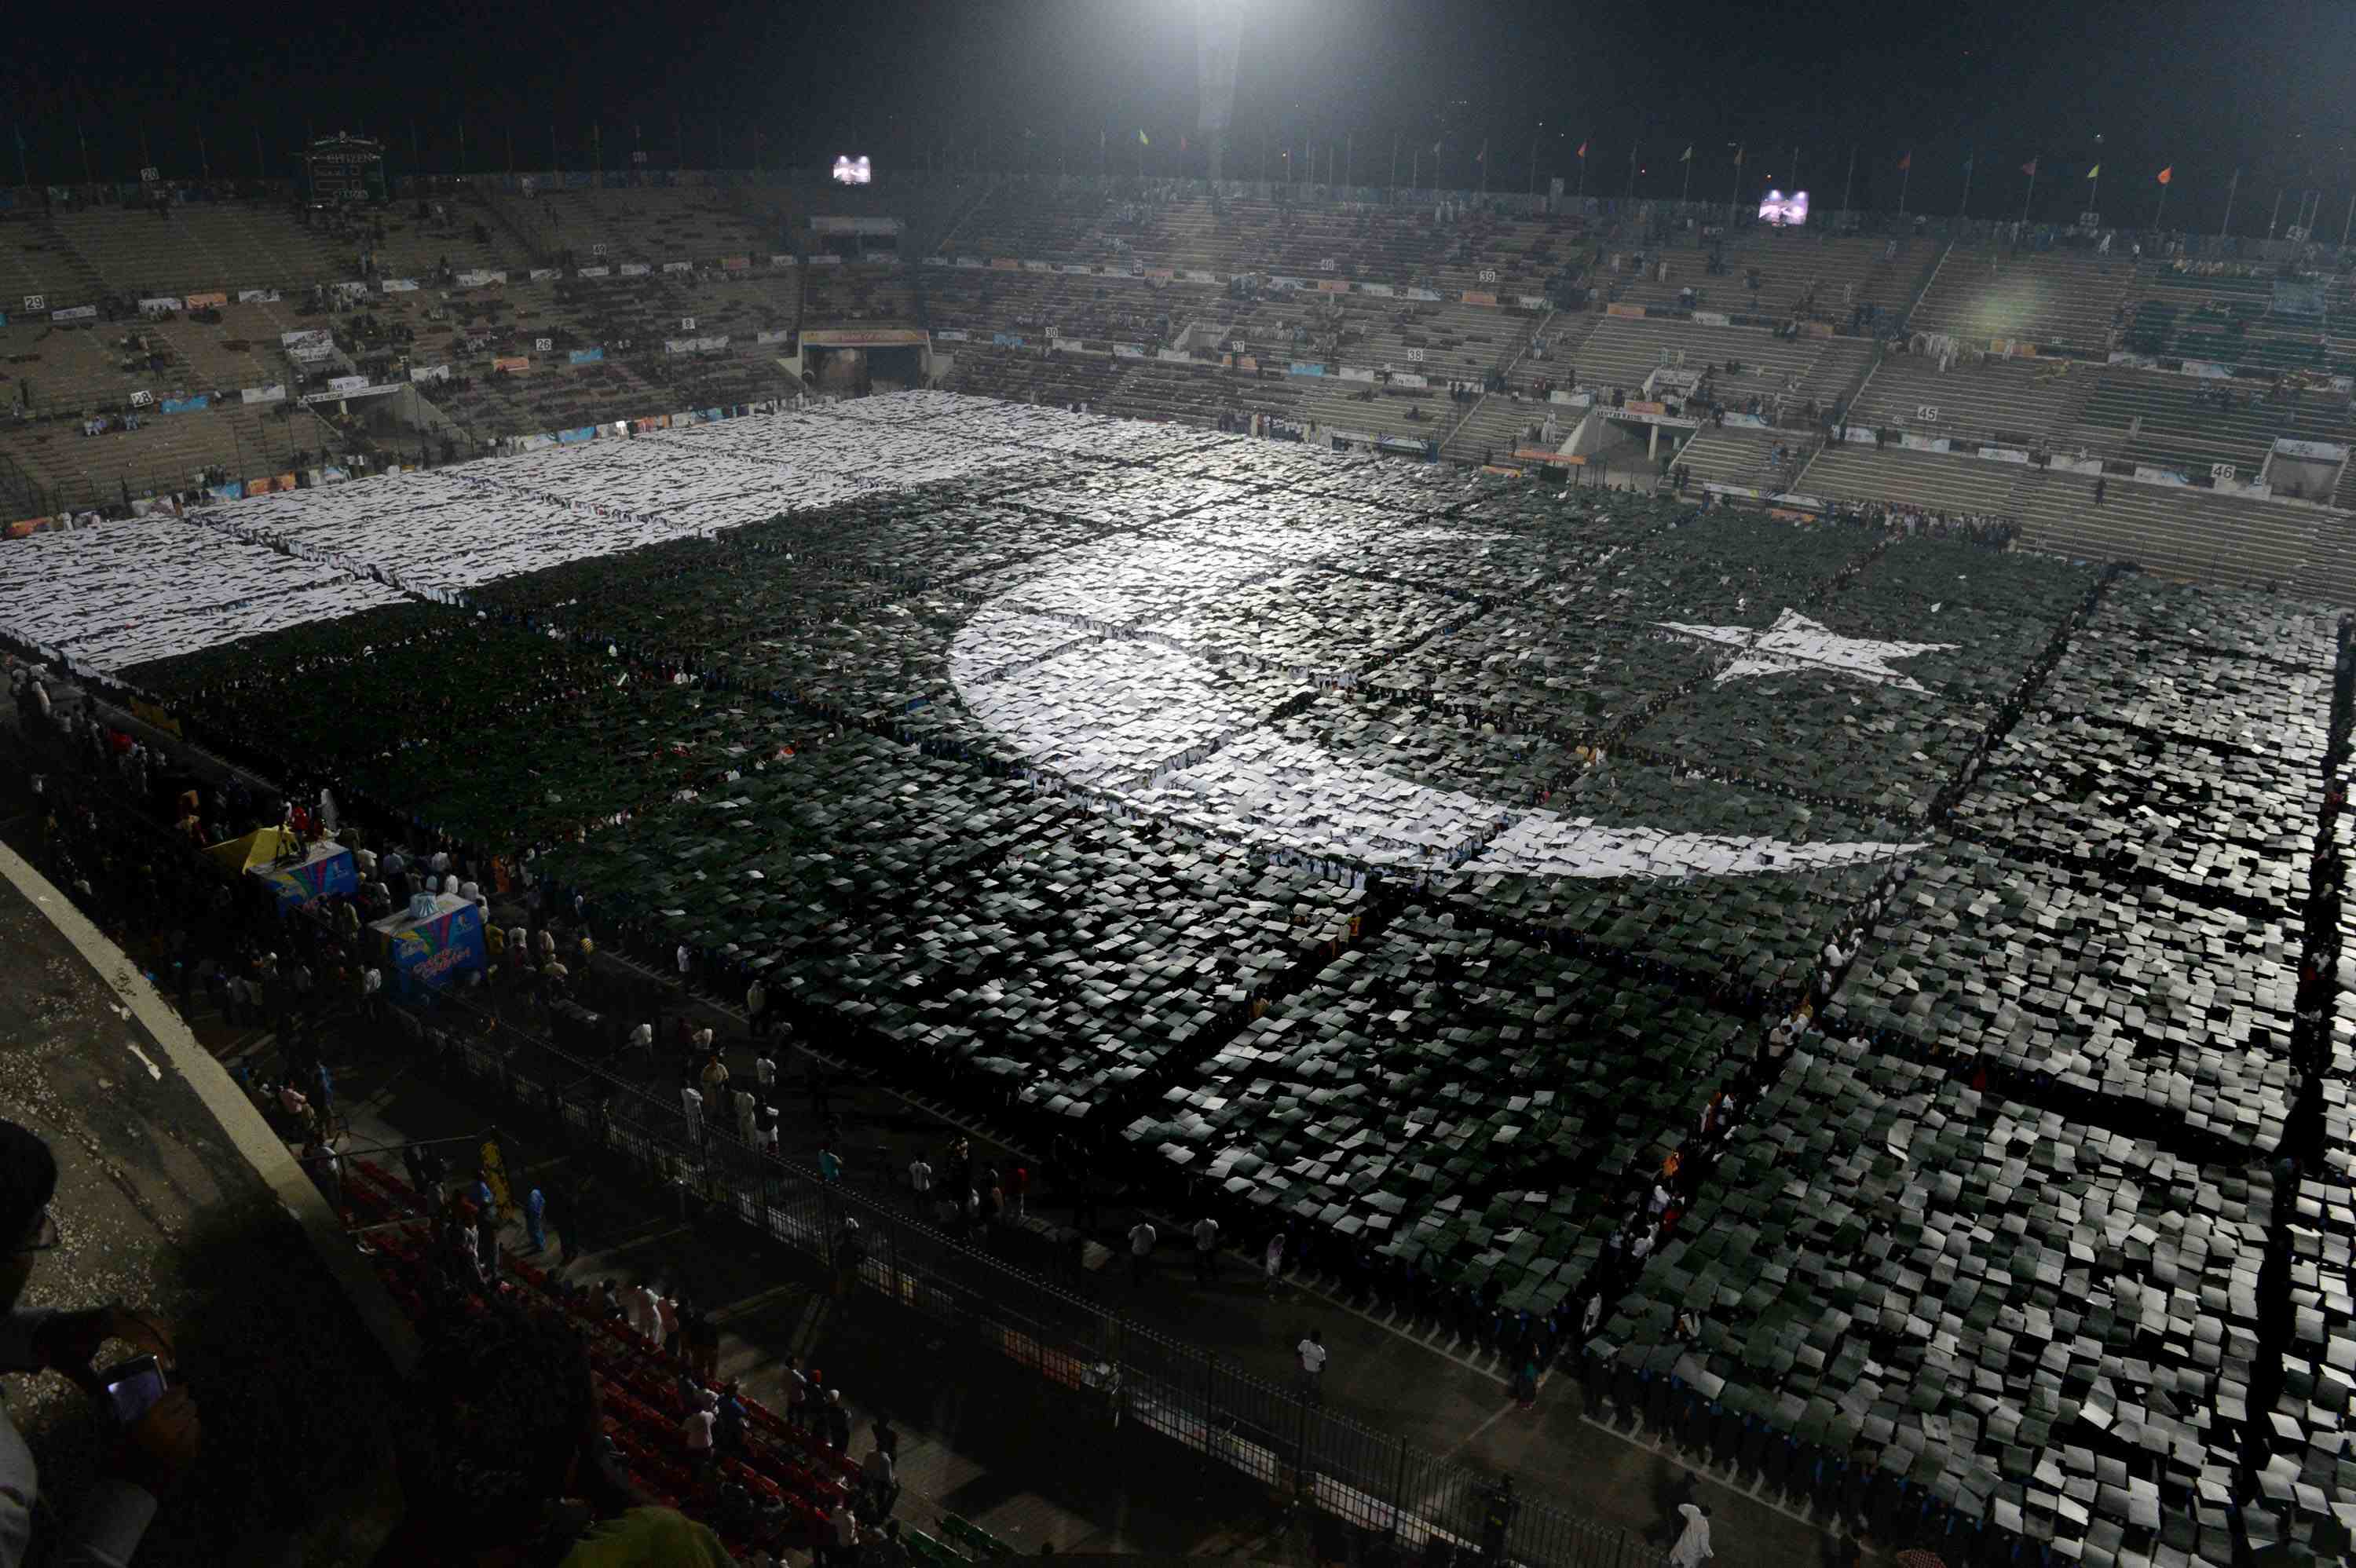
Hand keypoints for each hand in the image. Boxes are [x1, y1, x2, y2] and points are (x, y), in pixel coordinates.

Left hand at [37, 1306, 174, 1392]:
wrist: (40, 1332)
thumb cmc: (57, 1349)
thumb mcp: (74, 1369)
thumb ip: (94, 1386)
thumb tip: (108, 1408)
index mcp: (107, 1324)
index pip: (142, 1333)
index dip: (159, 1348)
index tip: (169, 1365)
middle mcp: (116, 1312)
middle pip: (152, 1321)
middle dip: (166, 1340)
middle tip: (173, 1361)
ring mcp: (116, 1309)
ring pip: (149, 1316)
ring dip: (162, 1333)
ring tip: (168, 1352)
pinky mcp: (114, 1311)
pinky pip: (141, 1316)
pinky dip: (152, 1328)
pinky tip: (155, 1342)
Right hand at [112, 1387, 199, 1495]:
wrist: (129, 1493)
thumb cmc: (119, 1463)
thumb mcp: (121, 1435)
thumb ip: (140, 1417)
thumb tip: (155, 1404)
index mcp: (152, 1421)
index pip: (175, 1396)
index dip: (177, 1392)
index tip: (176, 1391)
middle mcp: (172, 1429)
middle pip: (190, 1406)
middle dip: (183, 1406)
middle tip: (176, 1410)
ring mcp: (184, 1443)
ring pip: (195, 1421)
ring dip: (187, 1422)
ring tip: (176, 1427)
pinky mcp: (190, 1456)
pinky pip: (195, 1438)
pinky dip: (189, 1436)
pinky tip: (178, 1442)